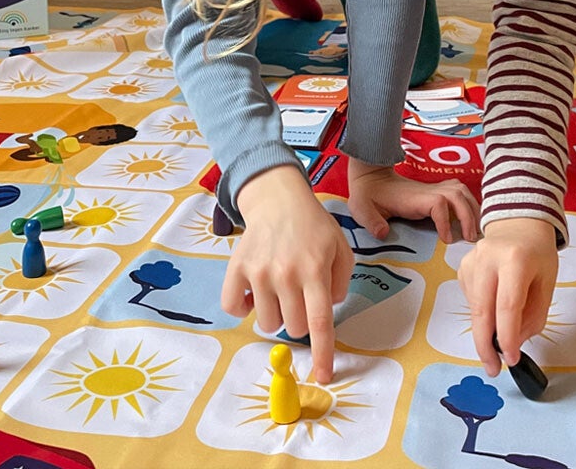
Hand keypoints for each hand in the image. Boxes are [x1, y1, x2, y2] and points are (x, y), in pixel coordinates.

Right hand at [220, 166, 352, 383]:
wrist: (279, 199)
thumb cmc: (313, 226)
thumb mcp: (340, 248)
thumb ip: (341, 282)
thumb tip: (326, 311)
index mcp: (315, 270)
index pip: (320, 321)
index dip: (322, 353)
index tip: (323, 377)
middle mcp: (286, 274)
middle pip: (292, 327)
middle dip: (299, 320)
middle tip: (300, 295)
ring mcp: (258, 272)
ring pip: (266, 323)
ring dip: (275, 314)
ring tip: (279, 289)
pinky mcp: (236, 268)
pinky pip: (234, 309)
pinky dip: (242, 307)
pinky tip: (253, 291)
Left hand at [346, 158, 479, 242]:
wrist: (370, 177)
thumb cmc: (367, 195)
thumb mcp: (362, 209)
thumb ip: (372, 221)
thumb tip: (383, 233)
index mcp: (413, 197)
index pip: (438, 203)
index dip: (445, 220)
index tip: (446, 239)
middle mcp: (427, 191)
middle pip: (457, 195)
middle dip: (468, 215)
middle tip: (470, 238)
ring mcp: (432, 189)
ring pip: (461, 191)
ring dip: (472, 208)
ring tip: (475, 230)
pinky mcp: (435, 191)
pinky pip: (459, 192)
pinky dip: (468, 203)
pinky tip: (471, 217)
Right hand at [458, 218, 557, 376]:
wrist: (518, 224)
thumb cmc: (537, 254)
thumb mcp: (547, 283)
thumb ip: (533, 316)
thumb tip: (513, 343)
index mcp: (515, 259)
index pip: (507, 305)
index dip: (508, 337)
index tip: (511, 360)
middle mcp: (488, 258)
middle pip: (482, 310)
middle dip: (486, 345)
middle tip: (493, 370)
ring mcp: (471, 261)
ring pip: (475, 309)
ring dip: (486, 331)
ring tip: (501, 337)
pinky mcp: (463, 267)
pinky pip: (471, 300)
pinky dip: (483, 313)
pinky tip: (495, 304)